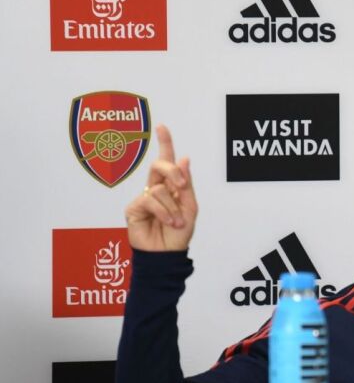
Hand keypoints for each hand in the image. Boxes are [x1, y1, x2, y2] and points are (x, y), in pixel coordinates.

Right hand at [125, 125, 197, 251]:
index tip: (162, 127)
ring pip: (159, 188)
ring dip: (173, 207)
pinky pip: (150, 200)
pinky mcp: (134, 208)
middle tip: (182, 187)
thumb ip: (186, 184)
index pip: (167, 162)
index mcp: (171, 186)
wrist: (167, 254)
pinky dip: (164, 212)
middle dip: (173, 172)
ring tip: (176, 222)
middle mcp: (156, 188)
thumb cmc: (179, 234)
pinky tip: (169, 222)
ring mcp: (144, 197)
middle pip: (160, 166)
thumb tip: (184, 159)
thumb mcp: (190, 207)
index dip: (165, 143)